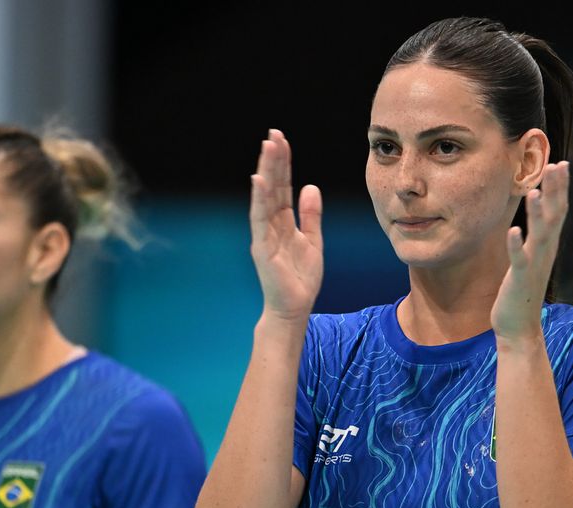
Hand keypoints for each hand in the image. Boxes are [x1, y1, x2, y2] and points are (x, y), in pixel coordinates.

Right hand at [249, 129, 322, 322]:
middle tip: (274, 134)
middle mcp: (270, 225)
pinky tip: (259, 181)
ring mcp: (264, 235)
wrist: (293, 308)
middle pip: (272, 187)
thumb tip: (310, 187)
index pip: (282, 187)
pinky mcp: (262, 248)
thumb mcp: (313, 241)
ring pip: (264, 198)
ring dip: (266, 172)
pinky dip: (259, 200)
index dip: (283, 164)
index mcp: (283, 222)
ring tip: (268, 148)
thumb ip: (311, 215)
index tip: (282, 140)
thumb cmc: (300, 278)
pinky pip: (259, 220)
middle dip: (273, 160)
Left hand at [491, 161, 569, 341]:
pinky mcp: (519, 279)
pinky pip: (519, 260)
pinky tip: (512, 230)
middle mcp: (545, 252)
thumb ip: (535, 236)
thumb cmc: (523, 289)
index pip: (558, 211)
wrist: (520, 327)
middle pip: (554, 217)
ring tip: (534, 191)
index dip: (560, 188)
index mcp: (548, 245)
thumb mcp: (531, 257)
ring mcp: (534, 265)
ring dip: (536, 213)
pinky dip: (516, 245)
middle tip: (557, 166)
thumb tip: (536, 214)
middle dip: (555, 192)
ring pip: (539, 235)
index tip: (561, 164)